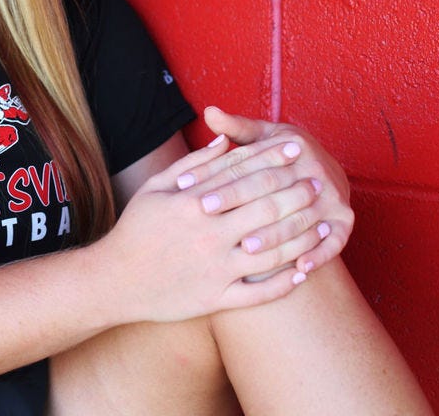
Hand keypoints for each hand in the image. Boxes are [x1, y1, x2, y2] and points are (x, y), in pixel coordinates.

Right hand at [99, 138, 319, 323]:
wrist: (115, 280)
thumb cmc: (135, 230)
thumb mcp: (155, 189)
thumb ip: (192, 165)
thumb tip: (224, 140)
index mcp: (192, 203)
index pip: (244, 174)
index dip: (273, 159)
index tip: (295, 148)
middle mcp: (207, 234)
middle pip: (266, 208)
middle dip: (297, 193)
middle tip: (317, 182)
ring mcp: (215, 269)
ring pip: (273, 251)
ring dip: (304, 235)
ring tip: (323, 223)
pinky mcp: (216, 299)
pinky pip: (261, 293)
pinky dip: (287, 282)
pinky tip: (305, 270)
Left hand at [182, 107, 353, 275]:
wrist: (322, 173)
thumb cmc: (279, 155)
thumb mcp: (261, 136)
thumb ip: (236, 127)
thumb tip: (209, 111)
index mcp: (292, 145)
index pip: (249, 162)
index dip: (217, 177)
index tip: (189, 190)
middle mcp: (315, 170)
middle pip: (272, 189)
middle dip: (239, 205)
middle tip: (208, 218)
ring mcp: (333, 197)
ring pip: (300, 219)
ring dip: (275, 236)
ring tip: (246, 249)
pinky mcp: (345, 221)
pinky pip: (333, 242)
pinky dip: (318, 255)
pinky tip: (298, 268)